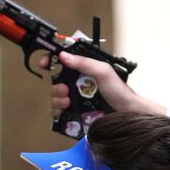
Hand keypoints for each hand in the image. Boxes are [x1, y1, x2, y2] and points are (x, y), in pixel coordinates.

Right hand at [42, 51, 166, 119]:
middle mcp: (77, 82)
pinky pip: (58, 112)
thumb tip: (64, 55)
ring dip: (57, 99)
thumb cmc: (119, 91)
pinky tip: (66, 110)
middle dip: (56, 86)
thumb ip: (84, 63)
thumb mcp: (103, 72)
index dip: (50, 60)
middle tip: (66, 90)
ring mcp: (75, 97)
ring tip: (68, 102)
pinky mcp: (74, 112)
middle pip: (55, 81)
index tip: (44, 64)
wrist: (126, 113)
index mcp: (83, 68)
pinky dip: (58, 111)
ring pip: (55, 97)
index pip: (61, 60)